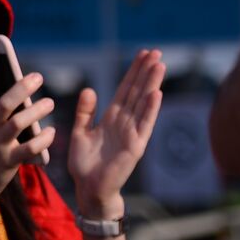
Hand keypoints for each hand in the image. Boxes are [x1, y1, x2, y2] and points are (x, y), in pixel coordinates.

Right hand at [0, 43, 55, 200]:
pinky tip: (51, 132)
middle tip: (38, 77)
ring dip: (37, 112)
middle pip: (4, 103)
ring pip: (18, 124)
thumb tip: (11, 88)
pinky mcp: (8, 162)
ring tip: (50, 103)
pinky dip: (42, 140)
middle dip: (21, 88)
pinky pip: (29, 149)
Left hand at [68, 49, 164, 218]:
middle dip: (146, 72)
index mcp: (111, 118)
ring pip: (143, 104)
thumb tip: (90, 89)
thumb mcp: (80, 132)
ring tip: (159, 65)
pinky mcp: (135, 146)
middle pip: (137, 92)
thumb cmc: (86, 163)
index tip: (142, 54)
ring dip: (151, 84)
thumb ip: (85, 112)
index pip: (125, 89)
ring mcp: (132, 133)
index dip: (133, 72)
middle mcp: (124, 122)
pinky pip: (144, 124)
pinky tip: (156, 93)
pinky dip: (150, 109)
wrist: (89, 188)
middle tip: (156, 52)